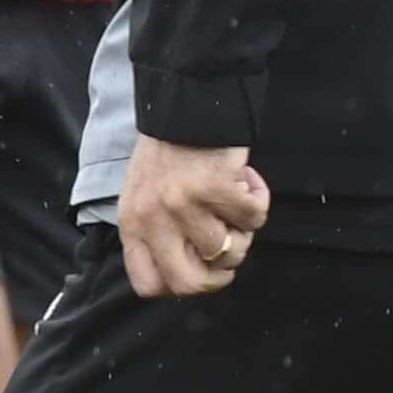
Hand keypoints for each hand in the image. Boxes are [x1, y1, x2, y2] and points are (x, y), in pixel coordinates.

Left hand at [116, 135, 270, 298]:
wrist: (187, 107)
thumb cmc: (169, 153)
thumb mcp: (145, 198)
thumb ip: (157, 234)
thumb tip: (190, 268)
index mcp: (133, 225)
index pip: (149, 284)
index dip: (183, 285)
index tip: (201, 269)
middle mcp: (155, 220)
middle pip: (189, 282)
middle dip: (219, 277)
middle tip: (230, 256)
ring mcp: (186, 205)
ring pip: (228, 251)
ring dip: (244, 232)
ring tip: (238, 206)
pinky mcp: (218, 188)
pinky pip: (254, 218)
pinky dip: (259, 201)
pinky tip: (248, 182)